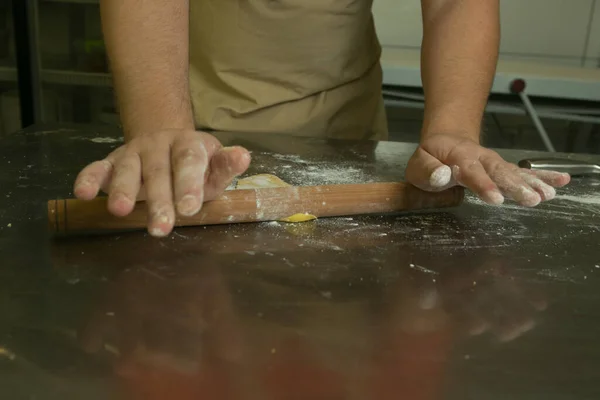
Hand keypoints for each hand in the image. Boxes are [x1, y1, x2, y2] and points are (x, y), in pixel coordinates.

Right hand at [73, 129, 250, 236]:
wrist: (167, 142)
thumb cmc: (196, 166)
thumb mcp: (213, 167)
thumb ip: (225, 167)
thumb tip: (243, 156)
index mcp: (189, 146)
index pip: (189, 162)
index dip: (188, 184)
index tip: (189, 208)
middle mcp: (159, 146)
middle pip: (158, 171)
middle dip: (158, 200)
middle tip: (161, 228)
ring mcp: (134, 153)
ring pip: (127, 169)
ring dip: (122, 189)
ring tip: (120, 210)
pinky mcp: (111, 162)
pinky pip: (97, 168)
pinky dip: (89, 179)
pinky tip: (83, 194)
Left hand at [405, 134, 570, 205]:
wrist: (446, 140)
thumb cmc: (430, 158)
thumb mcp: (419, 164)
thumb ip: (428, 171)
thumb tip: (441, 177)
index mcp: (458, 157)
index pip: (472, 172)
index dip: (484, 185)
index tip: (497, 199)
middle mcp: (481, 158)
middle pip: (500, 172)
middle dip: (516, 186)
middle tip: (533, 200)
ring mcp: (495, 163)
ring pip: (515, 172)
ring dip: (533, 183)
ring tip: (549, 195)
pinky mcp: (504, 169)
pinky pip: (524, 173)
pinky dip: (543, 176)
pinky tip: (562, 182)